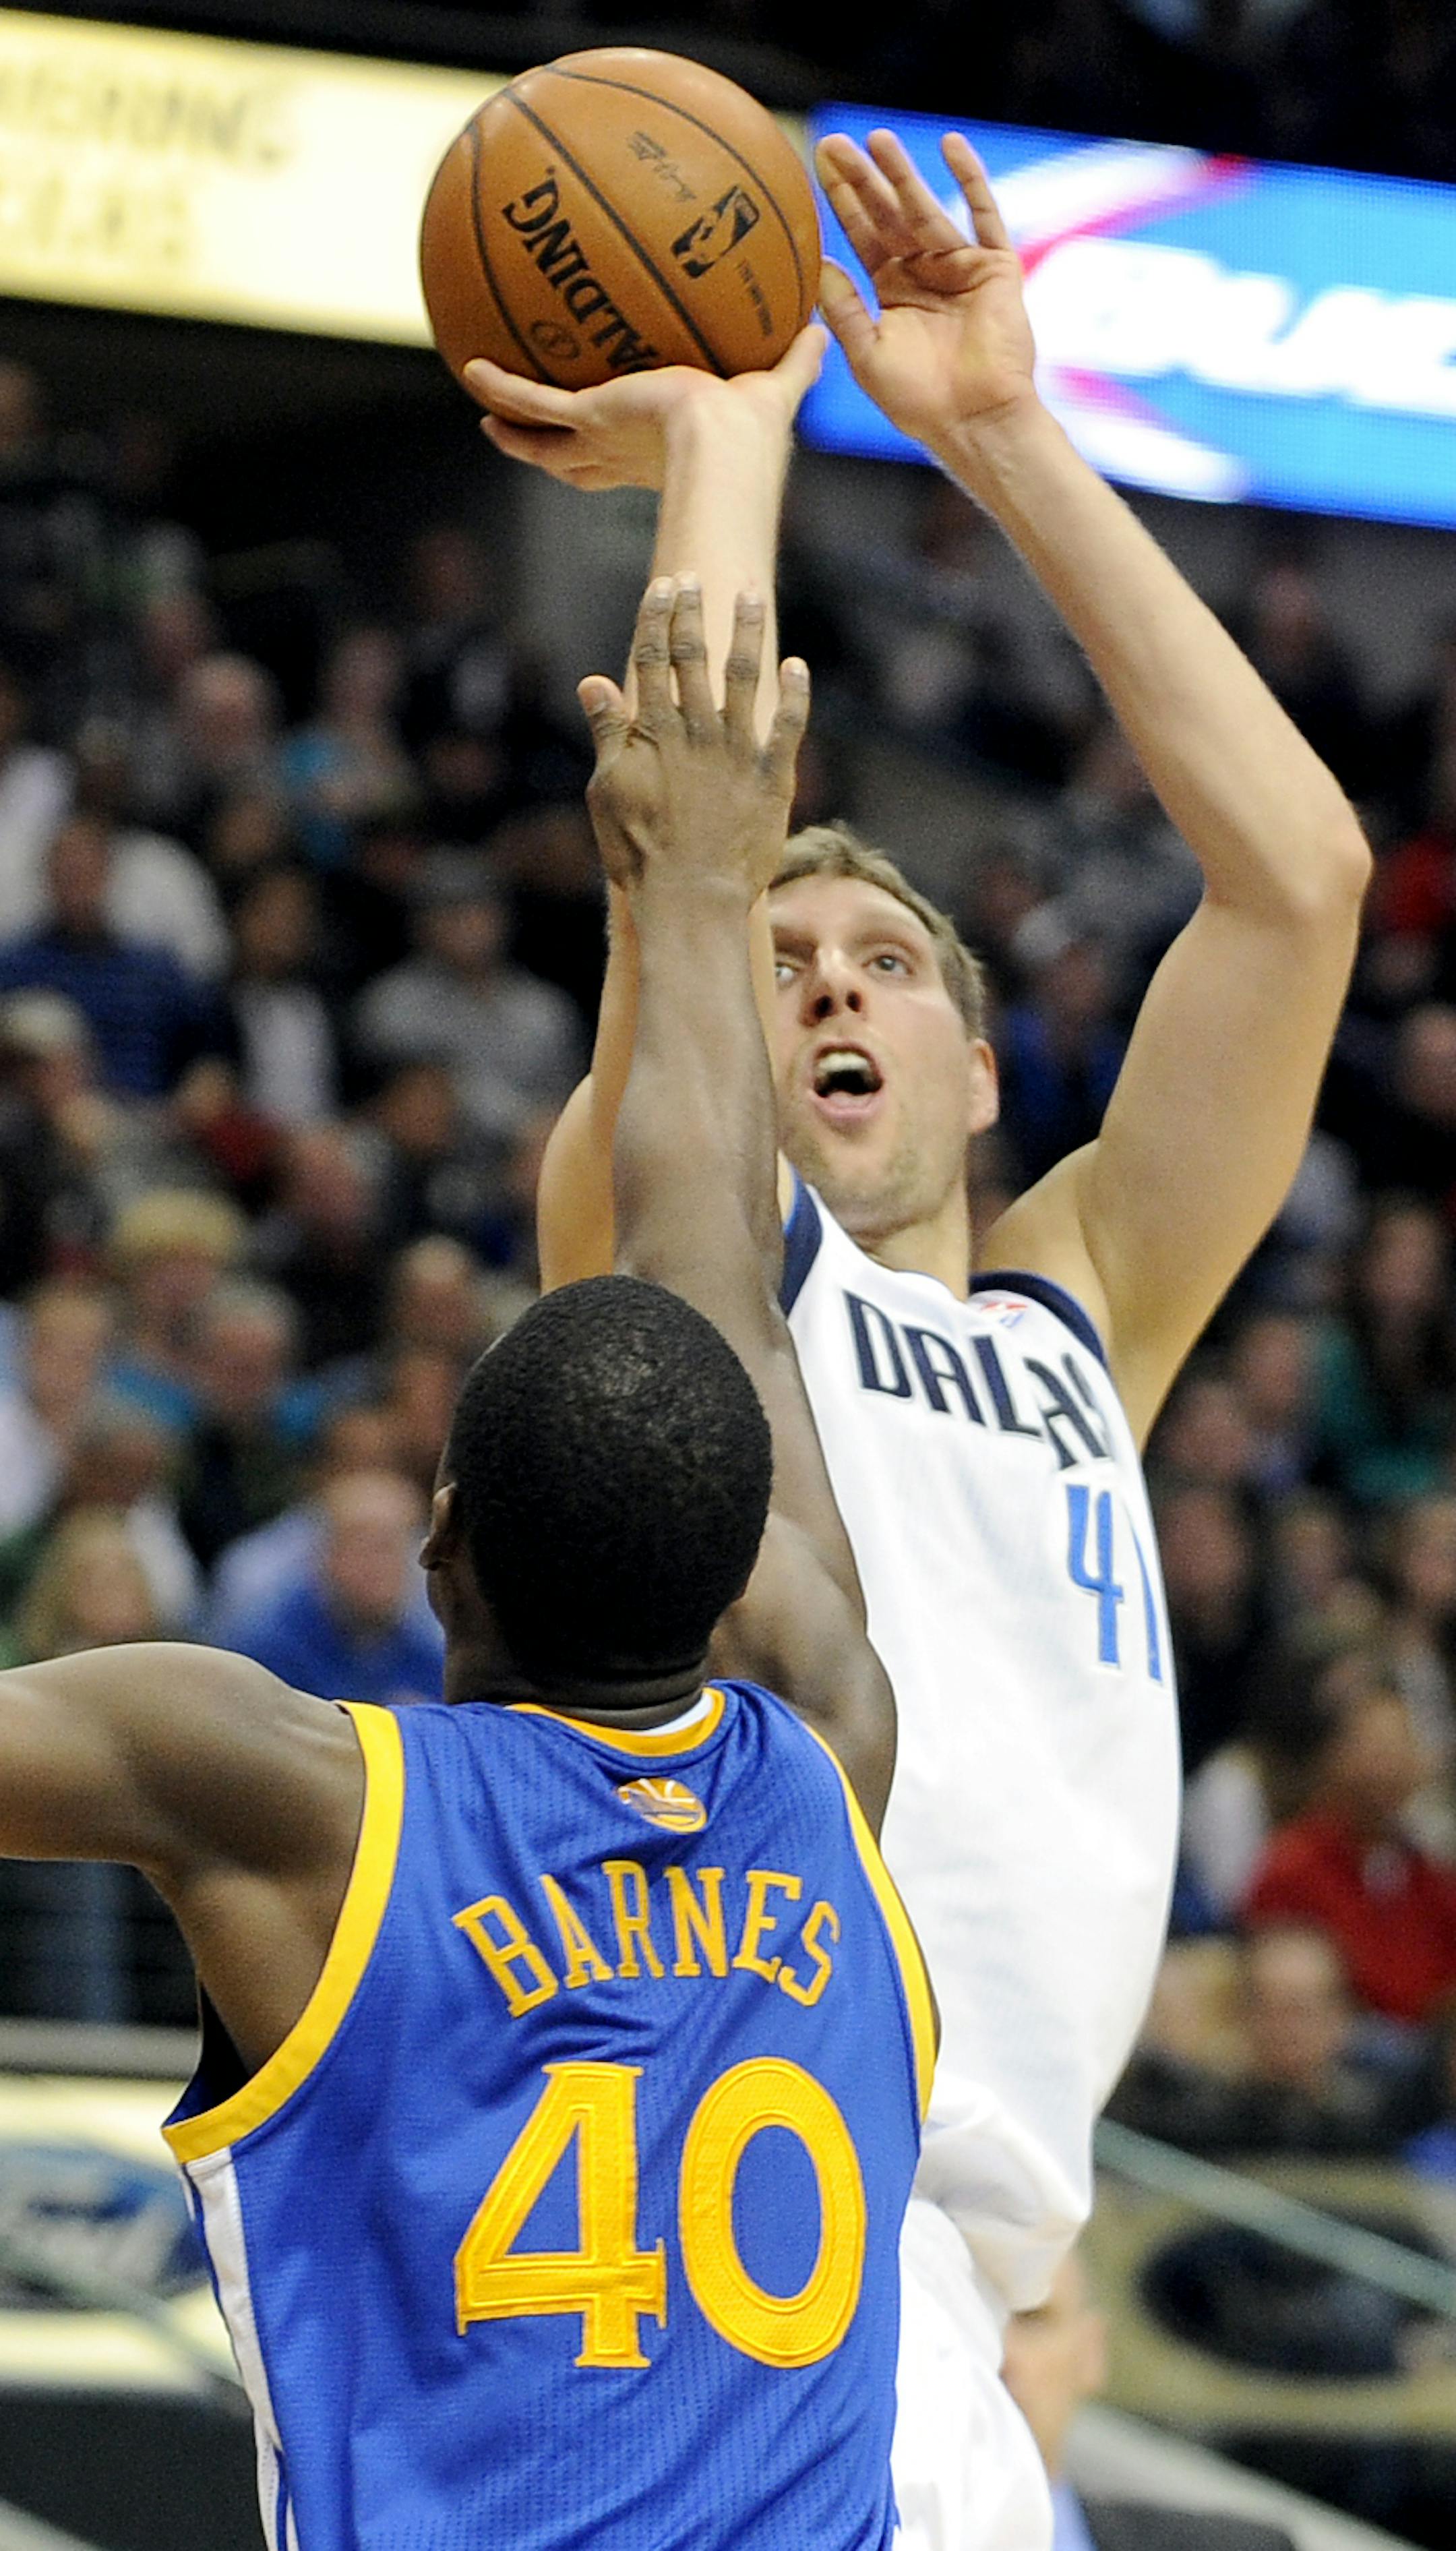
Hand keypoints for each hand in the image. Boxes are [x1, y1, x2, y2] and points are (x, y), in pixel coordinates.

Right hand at [463, 325, 827, 491]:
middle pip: (579, 465)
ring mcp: (604, 441)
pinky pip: (535, 403)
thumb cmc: (757, 430)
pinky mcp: (592, 420)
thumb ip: (799, 361)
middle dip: (554, 457)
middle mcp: (628, 455)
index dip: (618, 457)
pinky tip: (472, 368)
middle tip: (529, 442)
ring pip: (547, 446)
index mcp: (664, 457)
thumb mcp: (779, 385)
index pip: (634, 461)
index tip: (609, 442)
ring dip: (518, 437)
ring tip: (489, 424)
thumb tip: (823, 327)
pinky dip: (504, 387)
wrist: (727, 440)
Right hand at [579, 579, 808, 898]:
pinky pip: (789, 725)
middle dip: (693, 612)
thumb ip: (607, 733)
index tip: (662, 586)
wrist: (692, 898)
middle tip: (696, 578)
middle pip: (694, 656)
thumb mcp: (607, 793)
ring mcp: (737, 750)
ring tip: (751, 594)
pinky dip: (796, 693)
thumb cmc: (640, 853)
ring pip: (745, 675)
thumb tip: (593, 681)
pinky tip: (797, 664)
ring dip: (748, 631)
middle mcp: (697, 730)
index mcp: (654, 732)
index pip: (652, 659)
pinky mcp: (772, 776)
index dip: (656, 618)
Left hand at [815, 129, 1037, 450]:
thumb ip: (844, 309)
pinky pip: (985, 217)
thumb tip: (819, 265)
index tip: (819, 165)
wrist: (973, 421)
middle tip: (834, 143)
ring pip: (928, 208)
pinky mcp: (996, 268)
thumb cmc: (917, 401)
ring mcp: (960, 267)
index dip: (842, 200)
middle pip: (889, 214)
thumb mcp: (867, 354)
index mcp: (893, 291)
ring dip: (902, 173)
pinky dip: (972, 180)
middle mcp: (925, 273)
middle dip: (863, 179)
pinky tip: (951, 145)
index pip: (862, 235)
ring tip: (877, 139)